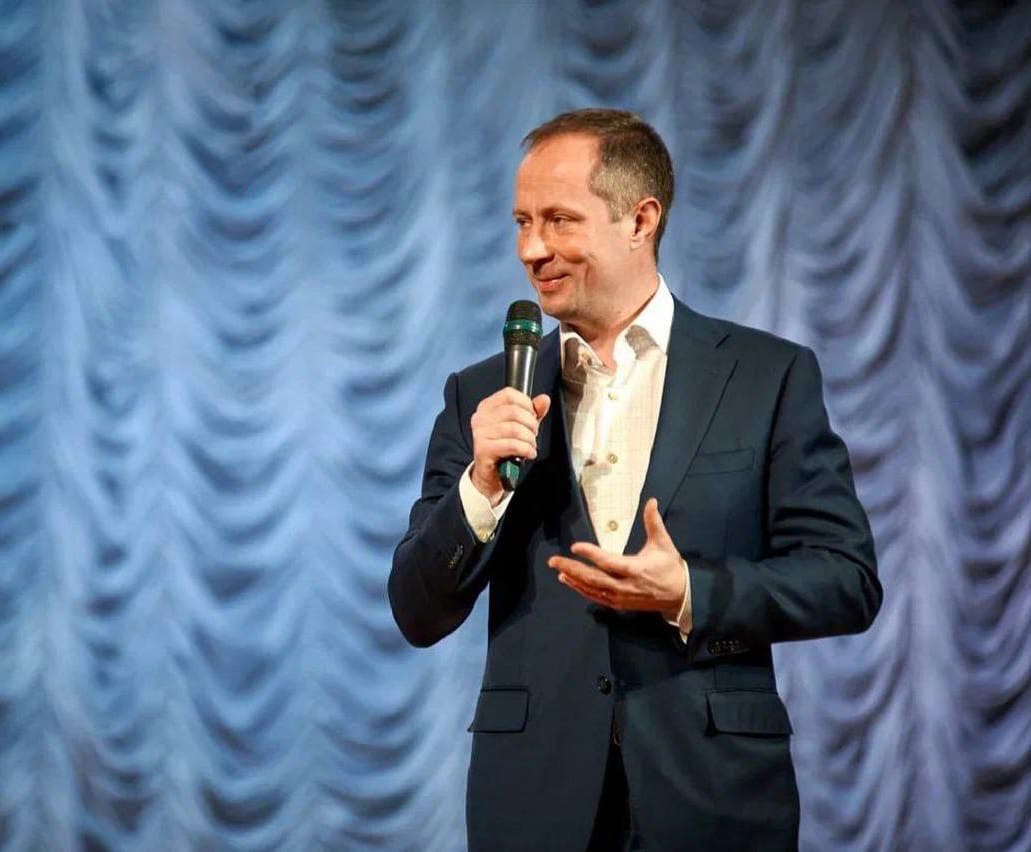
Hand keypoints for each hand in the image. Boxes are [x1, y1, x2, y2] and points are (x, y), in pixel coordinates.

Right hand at [470, 388, 550, 505]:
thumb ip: (533, 412)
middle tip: (533, 435)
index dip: (527, 404)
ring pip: (515, 429)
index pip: (509, 394)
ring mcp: (480, 433)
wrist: (492, 474)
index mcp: (487, 407)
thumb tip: (544, 399)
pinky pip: (512, 444)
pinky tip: (528, 453)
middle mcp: (480, 418)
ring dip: (529, 439)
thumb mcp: (521, 426)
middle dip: (531, 424)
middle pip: (514, 411)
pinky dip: (526, 449)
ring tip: (530, 445)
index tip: (532, 416)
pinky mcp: (483, 449)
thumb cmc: (505, 448)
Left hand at [548, 498, 685, 620]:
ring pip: (592, 589)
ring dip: (574, 579)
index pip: (608, 562)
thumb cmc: (670, 567)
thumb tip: (651, 501)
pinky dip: (581, 589)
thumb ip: (654, 522)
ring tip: (558, 570)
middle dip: (572, 569)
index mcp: (635, 569)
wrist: (680, 596)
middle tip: (553, 561)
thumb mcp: (664, 543)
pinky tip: (569, 581)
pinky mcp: (619, 604)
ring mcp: (621, 597)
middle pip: (594, 578)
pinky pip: (596, 597)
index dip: (591, 554)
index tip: (576, 546)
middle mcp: (625, 586)